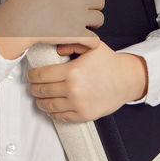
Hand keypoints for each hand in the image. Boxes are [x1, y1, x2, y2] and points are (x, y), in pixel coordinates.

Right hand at [0, 0, 104, 59]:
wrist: (16, 23)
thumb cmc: (20, 2)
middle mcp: (76, 0)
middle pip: (100, 0)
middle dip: (95, 5)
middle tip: (87, 10)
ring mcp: (77, 18)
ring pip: (100, 19)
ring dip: (95, 23)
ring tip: (87, 25)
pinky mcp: (75, 35)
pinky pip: (94, 39)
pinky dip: (91, 41)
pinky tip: (83, 40)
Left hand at [26, 41, 148, 122]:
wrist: (128, 80)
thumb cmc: (109, 62)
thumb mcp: (91, 46)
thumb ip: (71, 43)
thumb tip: (55, 49)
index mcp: (72, 71)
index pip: (41, 75)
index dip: (32, 75)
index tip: (31, 75)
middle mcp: (73, 89)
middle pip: (42, 91)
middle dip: (33, 88)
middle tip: (32, 86)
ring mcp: (78, 104)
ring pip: (49, 105)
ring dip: (40, 101)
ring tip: (39, 97)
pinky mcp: (84, 115)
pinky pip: (61, 117)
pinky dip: (52, 113)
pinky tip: (50, 108)